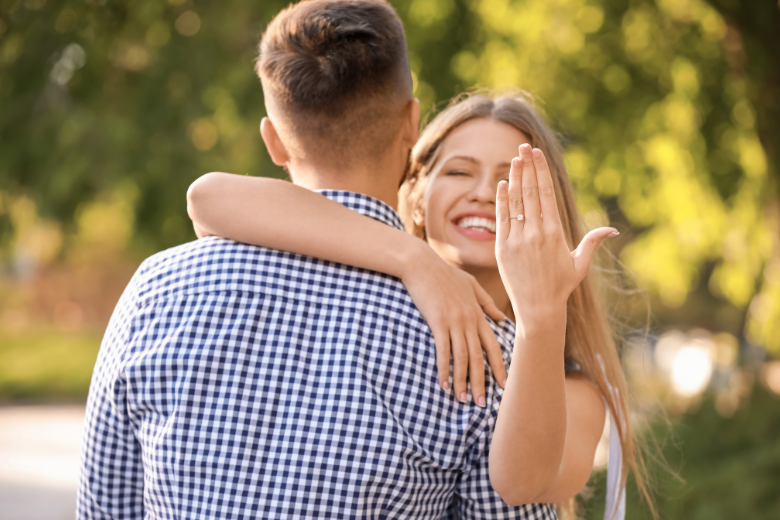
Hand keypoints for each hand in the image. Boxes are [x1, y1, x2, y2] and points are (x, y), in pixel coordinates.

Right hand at [402, 248, 507, 406]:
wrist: (421, 263)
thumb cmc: (444, 273)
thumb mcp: (470, 284)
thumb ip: (486, 302)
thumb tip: (501, 317)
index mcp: (478, 314)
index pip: (493, 346)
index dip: (499, 367)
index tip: (504, 386)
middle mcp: (469, 320)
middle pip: (479, 357)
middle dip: (482, 382)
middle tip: (483, 404)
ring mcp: (454, 321)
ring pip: (462, 357)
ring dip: (462, 381)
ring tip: (463, 400)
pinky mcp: (437, 322)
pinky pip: (443, 351)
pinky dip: (444, 369)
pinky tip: (442, 384)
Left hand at [495, 144, 617, 330]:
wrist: (538, 308)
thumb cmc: (561, 286)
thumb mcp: (580, 264)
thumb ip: (592, 243)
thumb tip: (612, 230)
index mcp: (555, 232)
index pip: (546, 193)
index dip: (540, 171)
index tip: (537, 154)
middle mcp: (536, 233)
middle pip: (530, 192)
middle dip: (526, 167)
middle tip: (523, 147)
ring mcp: (517, 240)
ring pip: (515, 202)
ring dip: (514, 178)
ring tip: (513, 159)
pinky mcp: (502, 248)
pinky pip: (502, 219)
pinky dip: (502, 201)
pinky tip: (502, 185)